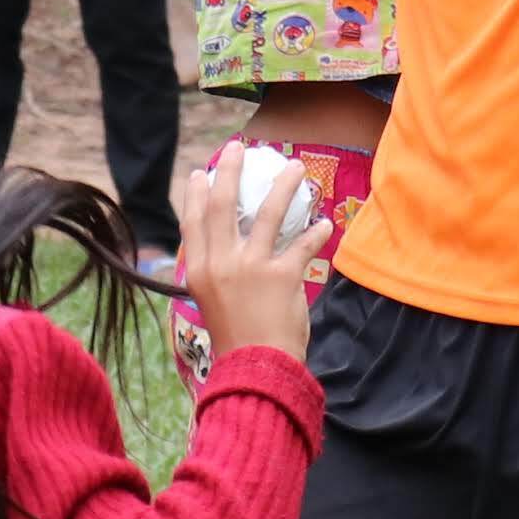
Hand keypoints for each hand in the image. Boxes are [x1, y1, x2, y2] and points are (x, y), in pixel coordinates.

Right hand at [182, 143, 322, 368]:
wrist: (256, 370)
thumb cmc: (237, 341)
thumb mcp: (212, 305)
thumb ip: (215, 276)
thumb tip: (222, 252)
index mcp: (201, 272)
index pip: (193, 223)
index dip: (196, 195)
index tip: (200, 173)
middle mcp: (222, 264)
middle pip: (224, 206)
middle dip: (231, 171)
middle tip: (239, 147)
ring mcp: (251, 267)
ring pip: (268, 213)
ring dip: (283, 186)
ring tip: (296, 168)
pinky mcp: (282, 275)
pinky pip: (302, 244)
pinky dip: (316, 232)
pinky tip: (325, 223)